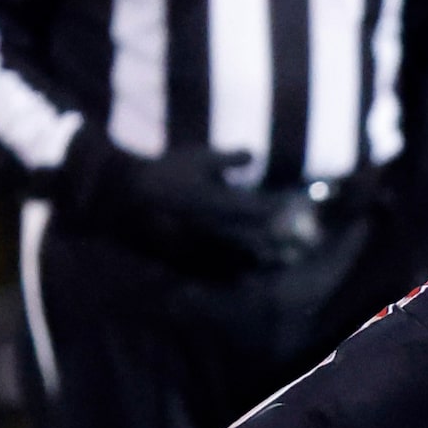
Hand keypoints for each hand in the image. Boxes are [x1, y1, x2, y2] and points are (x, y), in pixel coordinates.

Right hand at [73, 142, 318, 272]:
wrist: (121, 198)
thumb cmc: (162, 172)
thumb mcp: (196, 158)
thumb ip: (228, 158)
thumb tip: (255, 154)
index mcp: (221, 201)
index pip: (265, 209)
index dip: (286, 209)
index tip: (301, 207)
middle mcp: (216, 229)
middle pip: (261, 239)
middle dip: (286, 240)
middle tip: (305, 241)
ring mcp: (202, 247)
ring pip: (245, 259)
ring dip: (267, 259)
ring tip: (284, 258)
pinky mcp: (188, 261)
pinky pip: (220, 273)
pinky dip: (240, 272)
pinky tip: (250, 273)